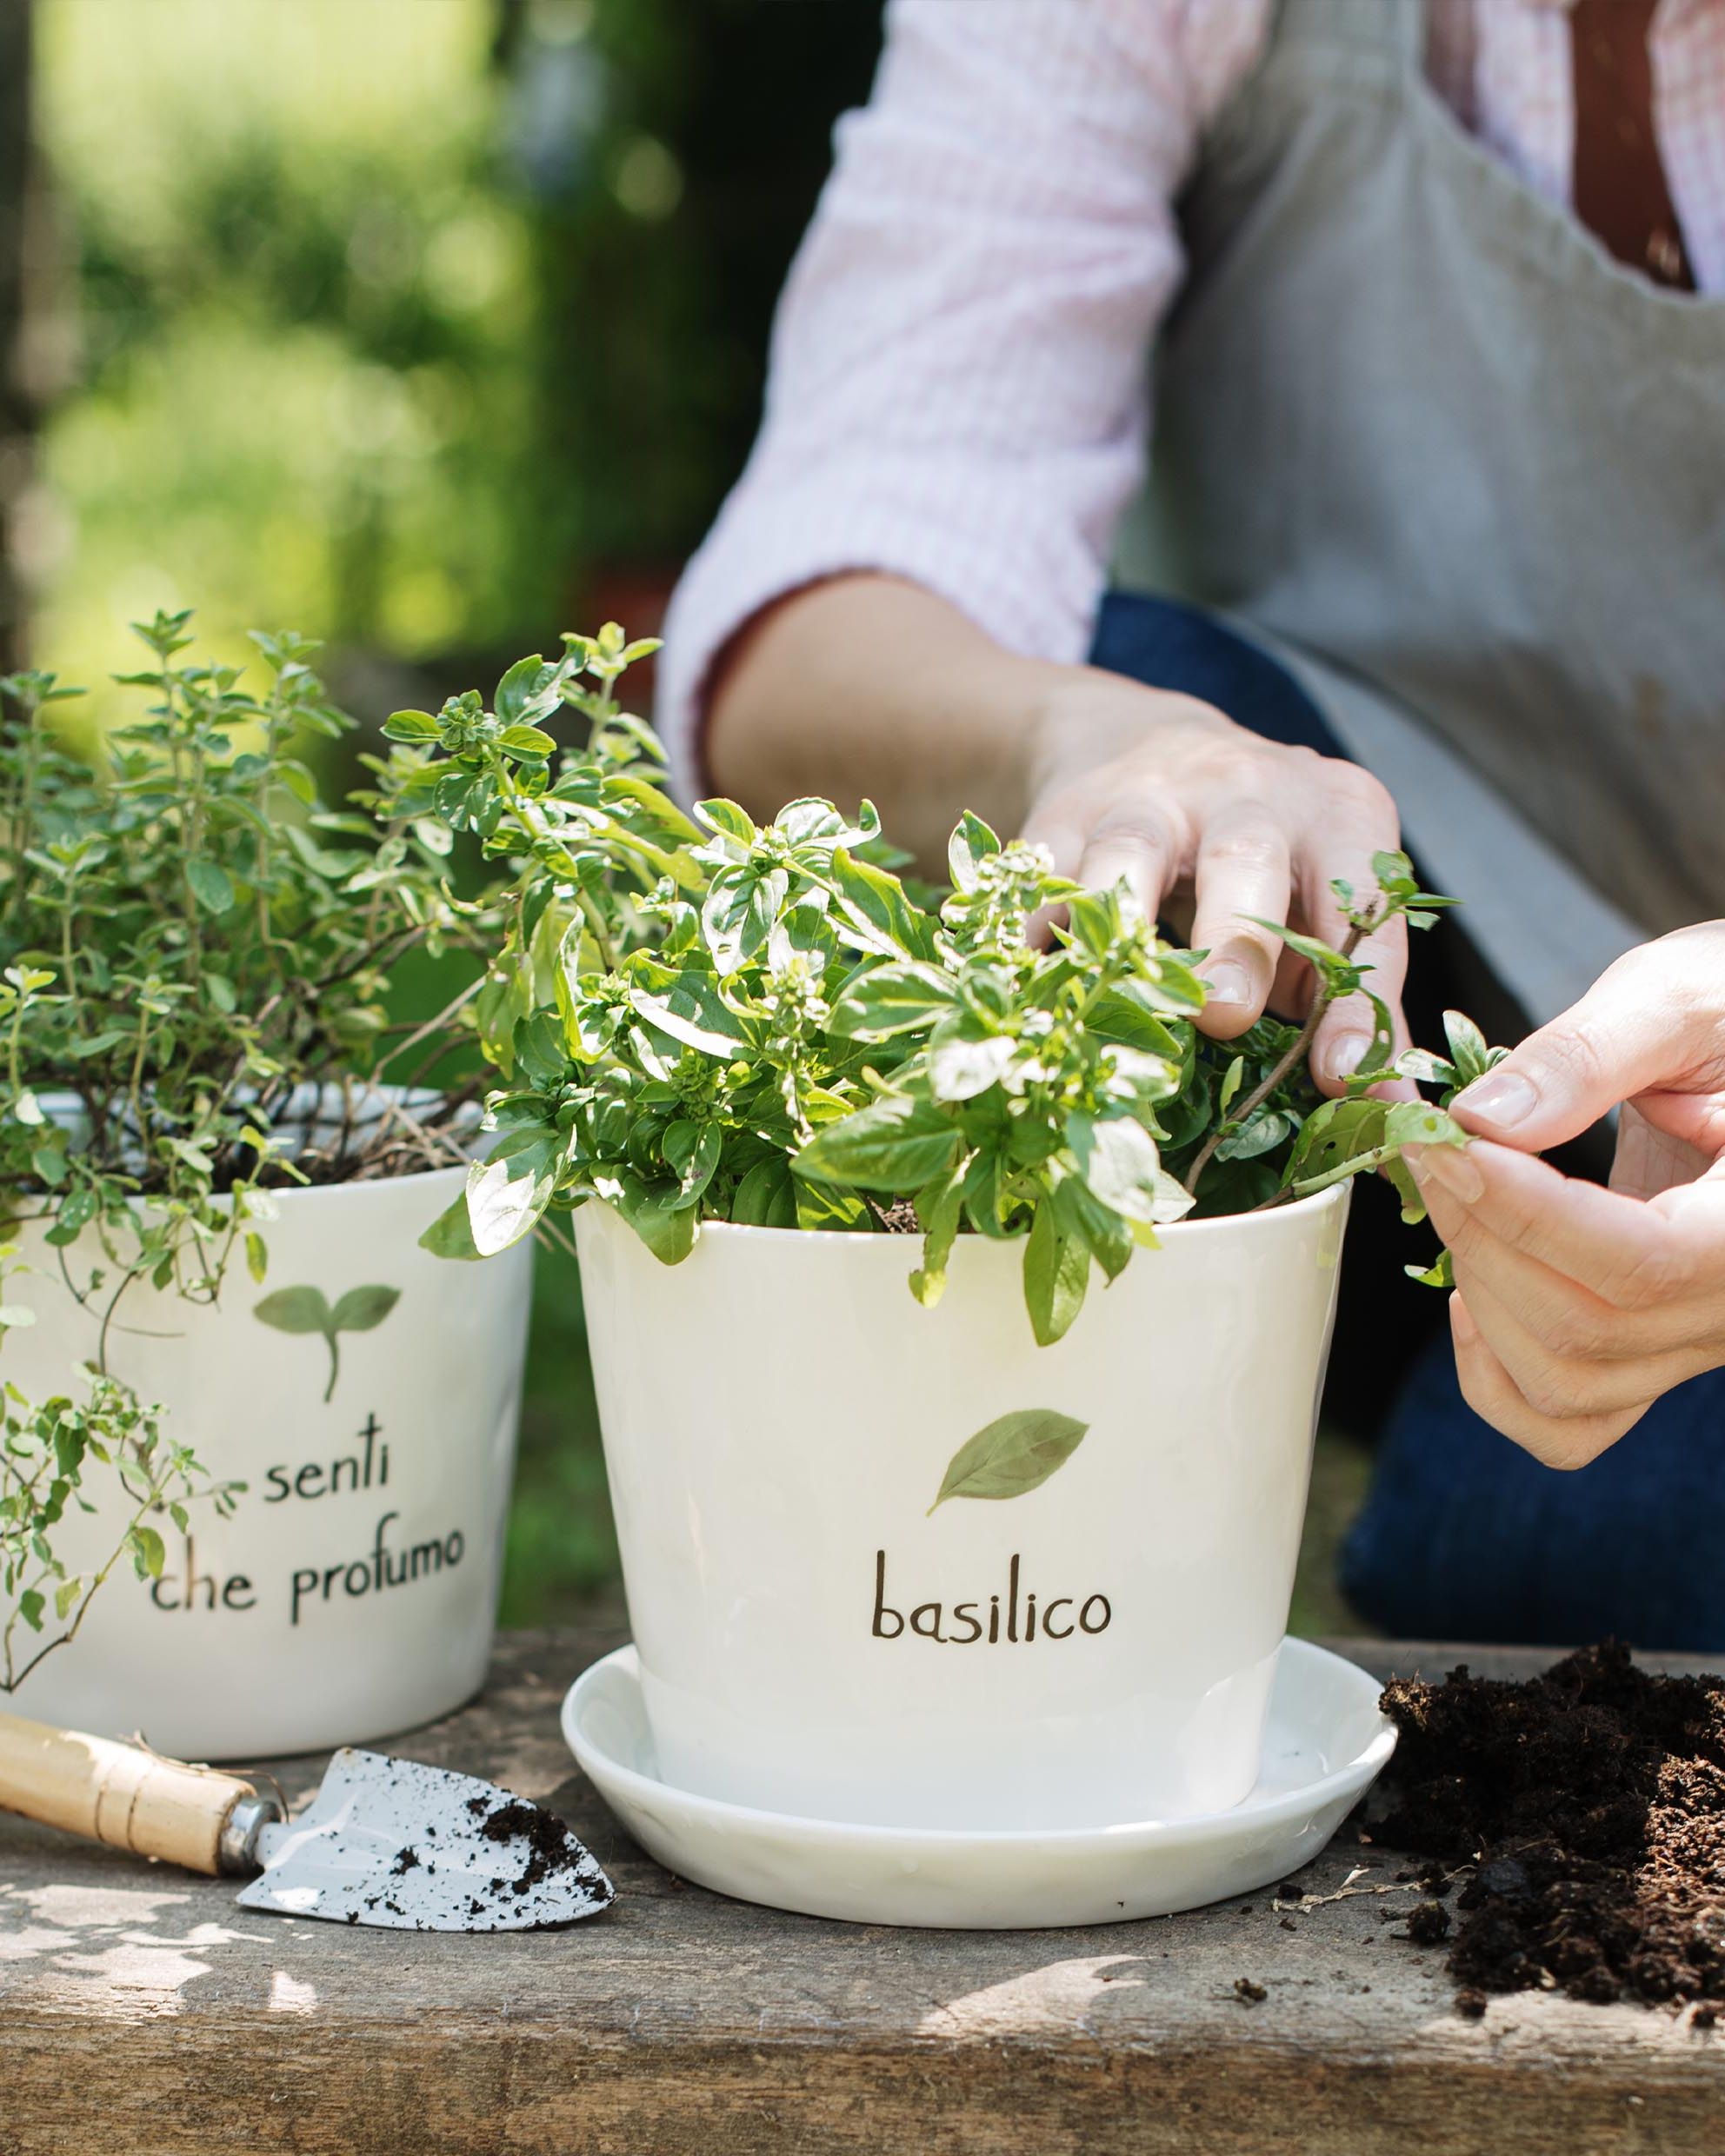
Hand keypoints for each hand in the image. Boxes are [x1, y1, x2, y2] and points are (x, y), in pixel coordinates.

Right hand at [1021, 670, 1407, 1091]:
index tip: (1343, 1074)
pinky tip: (1028, 974)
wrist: (1154, 750)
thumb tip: (1397, 1117)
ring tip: (1112, 990)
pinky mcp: (1069, 808)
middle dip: (1236, 940)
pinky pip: (1045, 865)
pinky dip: (1032, 922)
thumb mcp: (1325, 918)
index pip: (1360, 906)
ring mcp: (1151, 794)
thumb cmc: (1265, 870)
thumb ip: (1361, 1011)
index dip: (1357, 993)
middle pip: (1248, 857)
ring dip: (1123, 918)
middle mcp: (1250, 790)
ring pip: (1132, 845)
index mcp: (1338, 816)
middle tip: (1225, 1016)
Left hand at [1407, 923, 1724, 1465]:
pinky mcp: (1651, 1353)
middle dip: (1481, 1236)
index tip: (1444, 1142)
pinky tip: (1470, 1289)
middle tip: (1426, 1144)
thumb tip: (1481, 1122)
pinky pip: (1566, 1422)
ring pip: (1564, 1385)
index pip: (1642, 1262)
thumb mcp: (1682, 997)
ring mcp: (1696, 1343)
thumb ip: (1588, 1056)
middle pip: (1588, 1330)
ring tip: (1450, 1192)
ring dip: (1477, 1292)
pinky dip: (1495, 1373)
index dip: (1523, 1213)